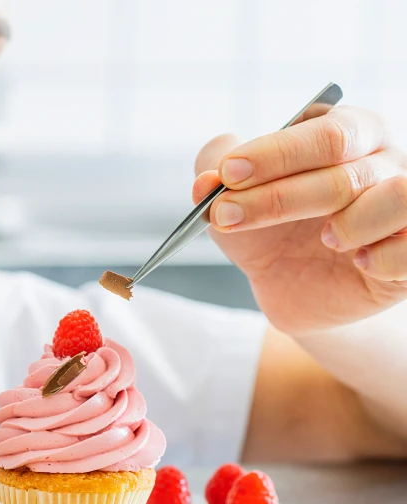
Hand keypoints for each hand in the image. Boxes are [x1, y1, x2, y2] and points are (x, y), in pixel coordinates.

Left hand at [193, 106, 406, 334]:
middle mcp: (384, 161)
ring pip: (398, 197)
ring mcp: (405, 205)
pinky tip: (357, 261)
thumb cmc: (269, 228)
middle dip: (277, 196)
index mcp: (348, 132)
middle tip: (227, 215)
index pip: (324, 133)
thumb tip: (205, 179)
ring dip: (349, 222)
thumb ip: (214, 173)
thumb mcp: (232, 197)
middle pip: (344, 170)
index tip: (228, 174)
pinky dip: (384, 257)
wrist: (290, 284)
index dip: (274, 154)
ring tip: (324, 238)